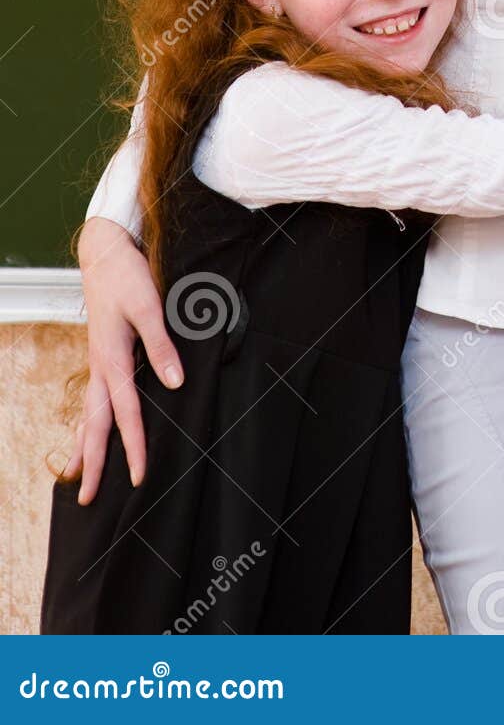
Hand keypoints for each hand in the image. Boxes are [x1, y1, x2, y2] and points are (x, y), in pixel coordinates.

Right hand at [67, 218, 180, 502]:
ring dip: (85, 446)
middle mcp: (101, 367)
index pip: (126, 413)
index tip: (138, 476)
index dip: (134, 445)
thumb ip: (161, 345)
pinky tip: (89, 431)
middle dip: (94, 462)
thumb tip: (175, 382)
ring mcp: (98, 362)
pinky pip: (94, 397)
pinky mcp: (102, 355)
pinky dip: (89, 421)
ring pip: (89, 414)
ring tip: (79, 477)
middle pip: (95, 424)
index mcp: (113, 360)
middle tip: (88, 500)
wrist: (105, 253)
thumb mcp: (149, 306)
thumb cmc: (127, 277)